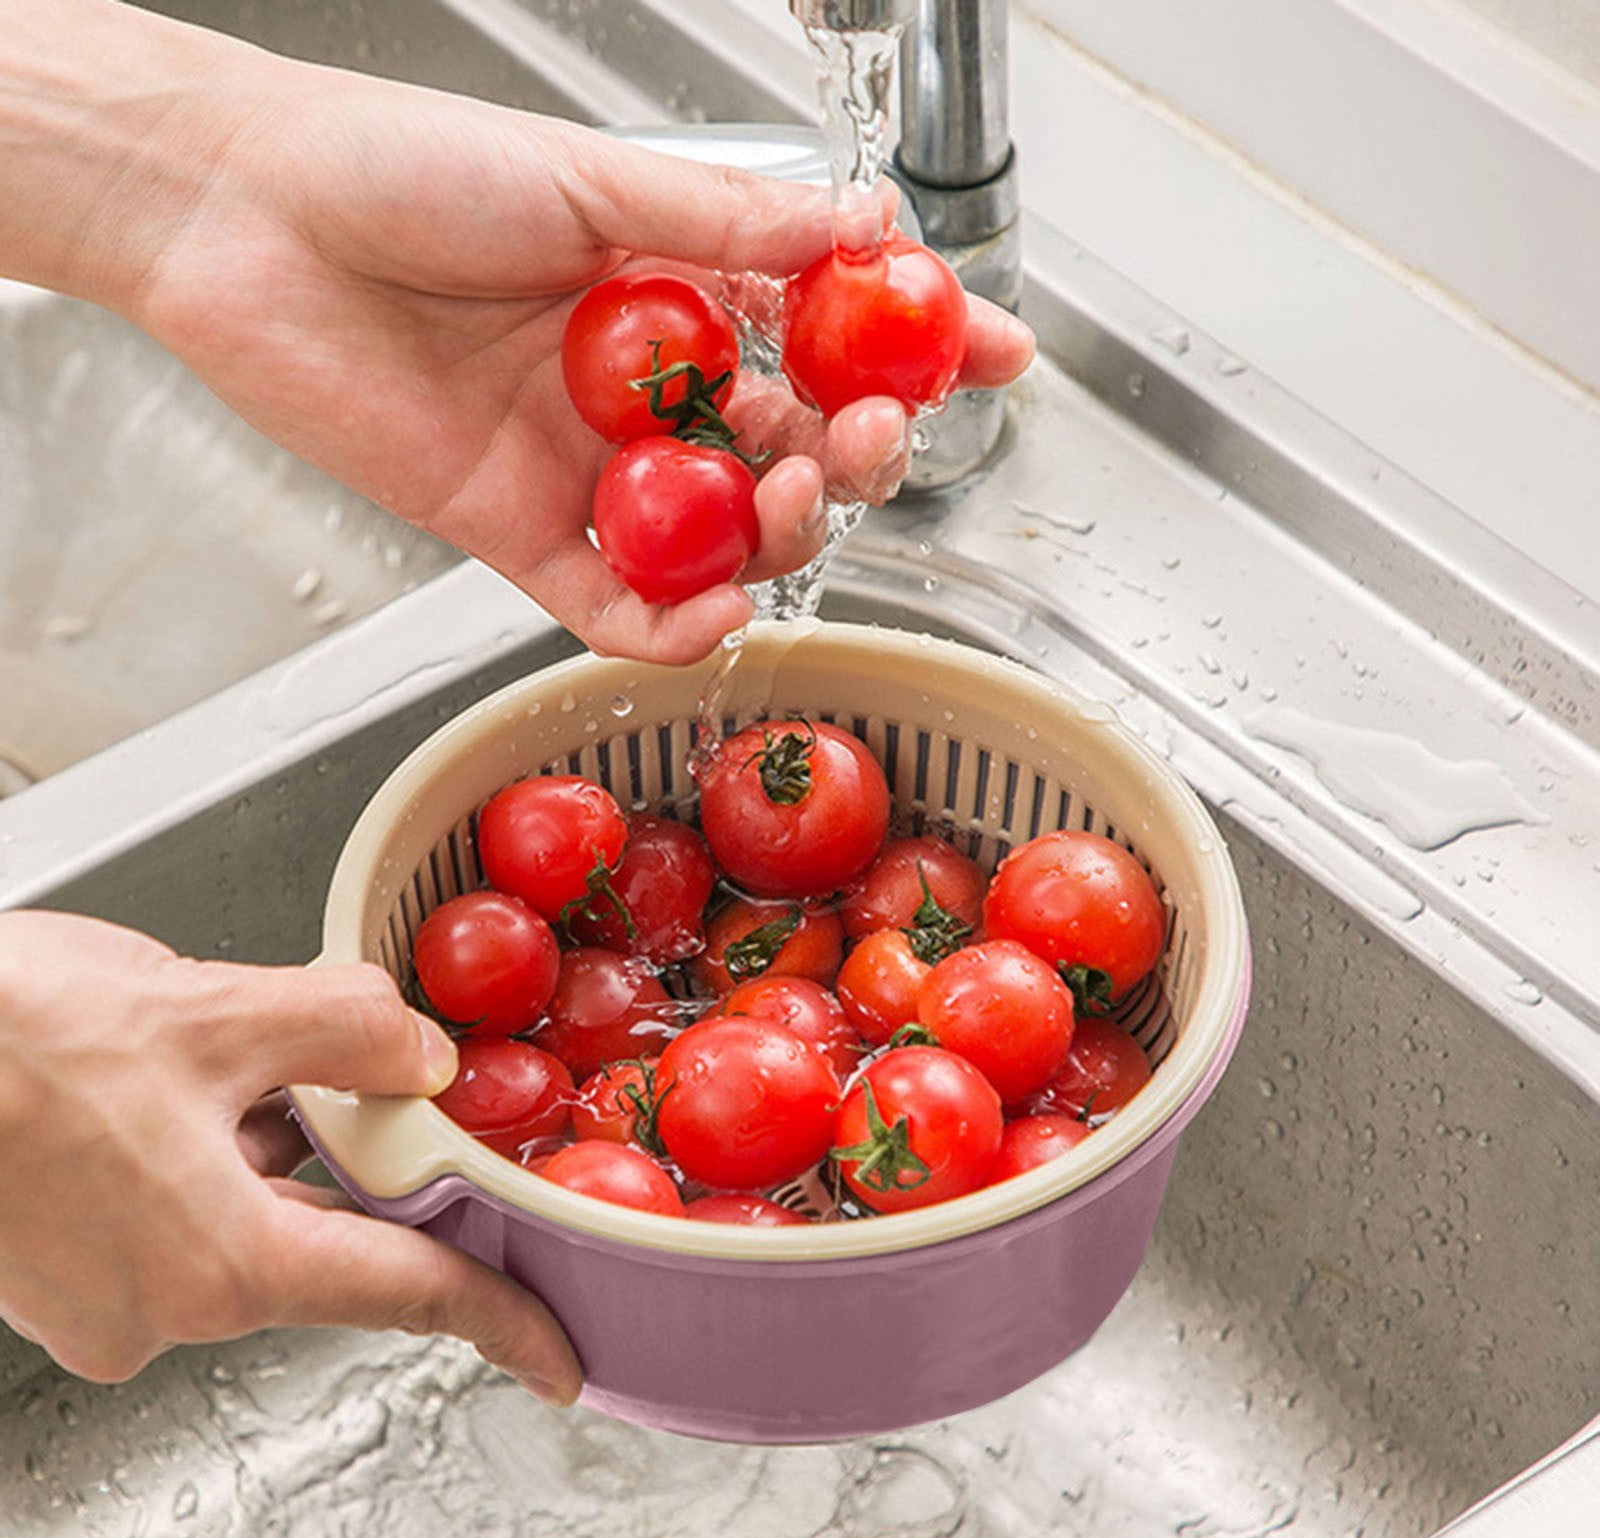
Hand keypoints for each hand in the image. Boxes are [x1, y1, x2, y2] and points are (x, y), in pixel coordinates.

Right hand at [0, 911, 581, 1401]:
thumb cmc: (3, 1039)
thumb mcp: (214, 1009)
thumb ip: (349, 1029)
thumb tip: (418, 1055)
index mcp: (219, 1261)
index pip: (404, 1295)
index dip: (497, 1321)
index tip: (555, 1356)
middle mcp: (161, 1306)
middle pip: (323, 1235)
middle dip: (341, 1149)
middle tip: (320, 1069)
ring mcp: (101, 1299)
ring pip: (244, 1213)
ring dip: (258, 1138)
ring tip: (198, 1060)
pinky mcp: (60, 1271)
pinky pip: (176, 1214)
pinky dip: (199, 1152)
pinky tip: (160, 1087)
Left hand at [33, 10, 1031, 661]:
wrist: (245, 221)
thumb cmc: (403, 167)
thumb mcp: (592, 179)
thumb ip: (732, 221)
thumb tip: (866, 227)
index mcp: (674, 288)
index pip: (823, 329)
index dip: (915, 346)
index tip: (996, 356)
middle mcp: (646, 386)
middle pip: (790, 446)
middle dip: (854, 449)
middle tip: (879, 439)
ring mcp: (589, 466)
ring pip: (721, 531)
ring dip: (779, 534)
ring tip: (796, 507)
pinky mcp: (519, 532)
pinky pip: (618, 602)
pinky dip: (675, 620)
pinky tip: (720, 605)